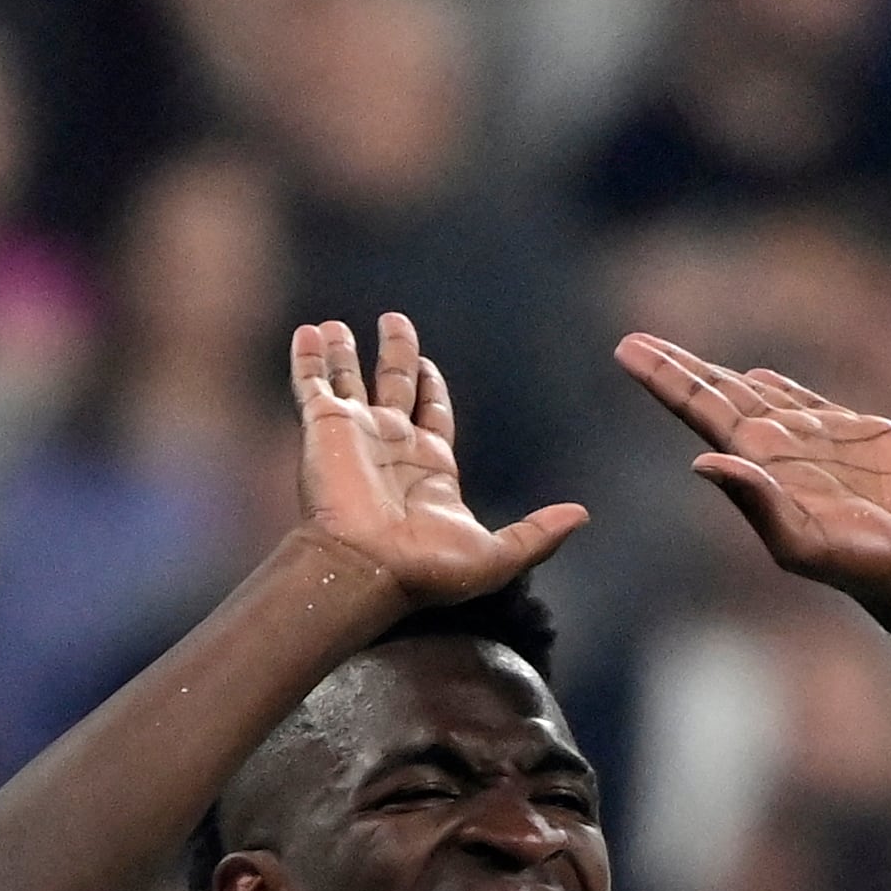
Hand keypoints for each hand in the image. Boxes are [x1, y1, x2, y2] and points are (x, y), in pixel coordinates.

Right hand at [290, 312, 587, 607]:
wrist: (368, 569)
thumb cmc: (428, 568)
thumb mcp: (500, 555)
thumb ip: (538, 533)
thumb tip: (582, 516)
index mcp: (430, 466)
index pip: (433, 414)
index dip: (432, 387)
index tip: (429, 363)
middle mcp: (391, 445)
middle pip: (395, 385)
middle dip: (396, 354)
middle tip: (394, 321)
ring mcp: (354, 435)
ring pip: (348, 379)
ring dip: (343, 352)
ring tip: (333, 324)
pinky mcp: (323, 427)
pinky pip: (312, 383)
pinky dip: (308, 358)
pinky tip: (308, 332)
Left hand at [615, 333, 890, 632]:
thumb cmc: (862, 565)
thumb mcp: (800, 541)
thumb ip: (754, 501)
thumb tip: (700, 461)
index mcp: (758, 468)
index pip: (700, 412)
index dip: (665, 379)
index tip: (626, 348)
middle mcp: (778, 449)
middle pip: (717, 396)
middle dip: (676, 368)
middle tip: (631, 343)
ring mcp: (815, 439)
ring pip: (755, 393)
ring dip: (717, 373)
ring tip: (678, 354)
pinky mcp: (855, 434)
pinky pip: (806, 401)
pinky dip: (779, 385)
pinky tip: (757, 375)